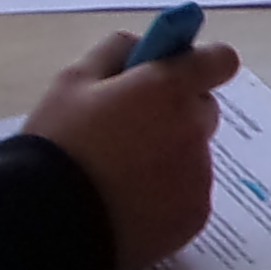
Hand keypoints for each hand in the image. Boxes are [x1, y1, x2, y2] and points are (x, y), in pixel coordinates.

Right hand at [22, 28, 241, 269]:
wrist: (50, 224)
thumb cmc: (58, 145)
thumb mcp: (72, 81)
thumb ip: (116, 51)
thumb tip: (144, 45)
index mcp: (168, 89)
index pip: (219, 60)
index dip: (200, 64)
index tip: (175, 74)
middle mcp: (194, 129)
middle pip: (203, 109)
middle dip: (177, 112)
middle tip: (131, 129)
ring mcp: (198, 176)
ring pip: (195, 154)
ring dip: (171, 155)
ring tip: (121, 175)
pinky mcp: (195, 216)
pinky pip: (190, 193)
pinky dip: (169, 194)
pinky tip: (128, 202)